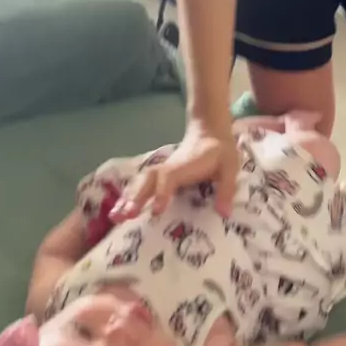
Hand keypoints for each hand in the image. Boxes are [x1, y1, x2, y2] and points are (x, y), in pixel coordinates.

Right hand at [110, 121, 240, 220]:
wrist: (209, 130)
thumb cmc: (220, 150)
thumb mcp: (230, 167)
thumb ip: (227, 189)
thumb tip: (224, 214)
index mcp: (186, 166)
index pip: (170, 178)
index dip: (162, 192)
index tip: (156, 209)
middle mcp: (170, 168)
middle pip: (149, 180)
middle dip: (136, 197)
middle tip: (124, 216)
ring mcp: (164, 170)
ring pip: (142, 181)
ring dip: (128, 197)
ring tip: (115, 216)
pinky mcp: (161, 174)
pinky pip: (143, 183)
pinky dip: (130, 194)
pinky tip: (120, 209)